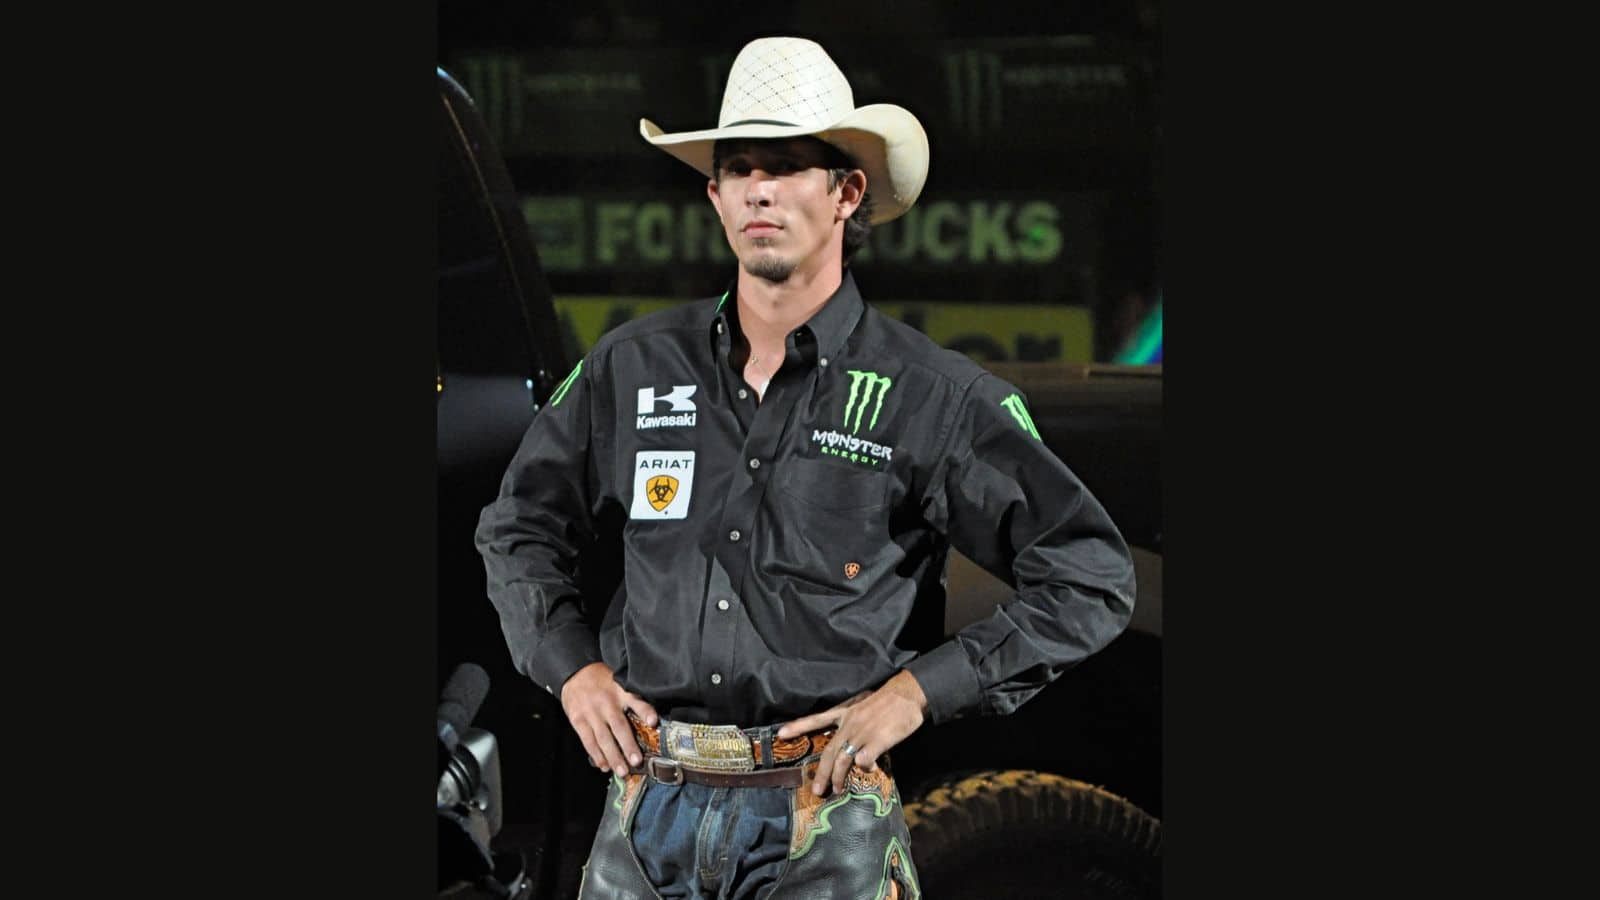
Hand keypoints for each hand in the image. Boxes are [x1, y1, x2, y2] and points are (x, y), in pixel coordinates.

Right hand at [559, 662, 658, 777]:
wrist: (574, 673)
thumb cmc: (601, 680)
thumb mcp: (619, 680)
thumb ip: (632, 697)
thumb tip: (649, 719)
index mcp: (620, 691)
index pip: (636, 701)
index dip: (645, 711)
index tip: (653, 721)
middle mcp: (607, 703)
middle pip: (619, 727)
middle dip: (628, 746)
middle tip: (636, 762)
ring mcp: (591, 713)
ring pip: (603, 738)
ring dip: (613, 756)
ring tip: (622, 770)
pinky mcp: (578, 720)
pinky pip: (588, 740)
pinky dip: (596, 754)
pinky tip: (604, 765)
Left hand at [777, 670, 928, 796]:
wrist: (906, 695)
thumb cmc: (887, 701)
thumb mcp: (863, 706)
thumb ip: (853, 723)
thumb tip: (849, 744)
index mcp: (845, 713)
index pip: (816, 720)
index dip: (798, 727)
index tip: (780, 734)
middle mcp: (849, 724)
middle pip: (829, 752)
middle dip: (821, 774)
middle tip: (817, 790)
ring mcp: (861, 734)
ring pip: (842, 761)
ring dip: (838, 778)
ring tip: (837, 790)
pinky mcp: (876, 741)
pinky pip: (863, 762)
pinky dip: (864, 769)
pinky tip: (869, 771)